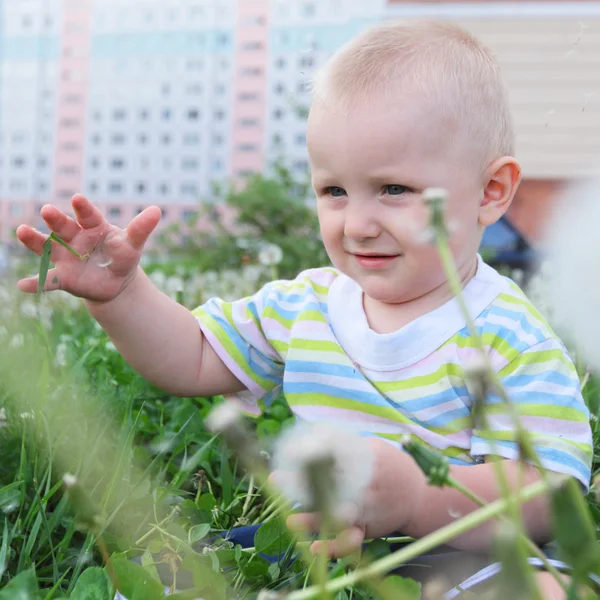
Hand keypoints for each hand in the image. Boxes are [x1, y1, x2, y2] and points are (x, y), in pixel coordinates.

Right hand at [16, 194, 160, 302]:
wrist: (115, 282)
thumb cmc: (122, 256)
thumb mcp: (133, 244)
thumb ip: (141, 228)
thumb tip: (157, 210)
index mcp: (93, 226)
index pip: (88, 215)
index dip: (82, 207)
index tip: (77, 198)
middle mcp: (74, 237)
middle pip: (63, 226)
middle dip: (55, 219)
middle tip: (47, 210)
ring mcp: (65, 257)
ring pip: (48, 246)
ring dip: (34, 239)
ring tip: (21, 231)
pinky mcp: (62, 277)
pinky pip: (48, 280)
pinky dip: (36, 282)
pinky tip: (23, 285)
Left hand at [283, 438, 423, 558]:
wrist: (419, 494)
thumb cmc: (391, 466)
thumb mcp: (373, 447)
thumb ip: (347, 445)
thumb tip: (315, 436)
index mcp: (365, 459)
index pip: (332, 454)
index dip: (307, 455)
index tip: (286, 453)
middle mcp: (364, 485)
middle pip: (328, 484)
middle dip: (300, 483)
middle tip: (276, 480)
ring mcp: (365, 509)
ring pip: (336, 516)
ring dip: (312, 520)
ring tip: (291, 520)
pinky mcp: (366, 529)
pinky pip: (349, 541)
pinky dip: (334, 548)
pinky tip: (316, 549)